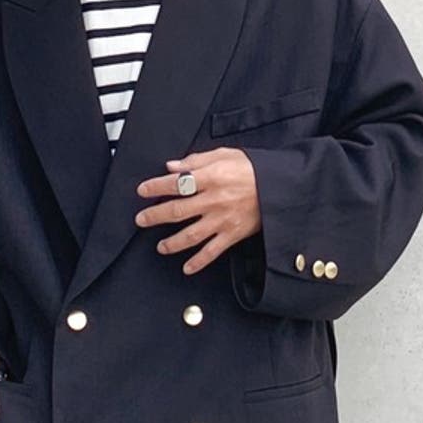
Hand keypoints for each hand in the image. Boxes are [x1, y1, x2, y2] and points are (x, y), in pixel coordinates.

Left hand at [134, 147, 261, 274]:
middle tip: (141, 220)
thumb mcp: (225, 154)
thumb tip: (171, 166)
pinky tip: (187, 268)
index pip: (176, 183)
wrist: (282, 186)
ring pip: (190, 235)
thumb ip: (195, 160)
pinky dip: (198, 262)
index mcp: (211, 177)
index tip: (142, 191)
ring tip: (160, 246)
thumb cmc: (253, 169)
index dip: (156, 187)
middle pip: (177, 211)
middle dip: (155, 216)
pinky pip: (212, 251)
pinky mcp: (233, 234)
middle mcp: (214, 200)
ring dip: (172, 242)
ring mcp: (222, 219)